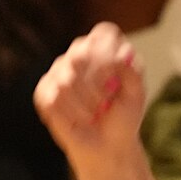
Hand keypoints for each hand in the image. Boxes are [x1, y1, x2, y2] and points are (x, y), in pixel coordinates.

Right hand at [34, 22, 146, 172]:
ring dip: (86, 105)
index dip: (109, 53)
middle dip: (98, 85)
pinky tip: (79, 120)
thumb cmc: (123, 118)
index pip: (104, 33)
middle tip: (107, 103)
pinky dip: (71, 114)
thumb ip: (133, 73)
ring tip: (95, 115)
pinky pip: (53, 98)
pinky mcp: (44, 90)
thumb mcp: (136, 96)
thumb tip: (122, 57)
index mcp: (106, 50)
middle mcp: (81, 54)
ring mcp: (59, 70)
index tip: (116, 78)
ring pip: (66, 79)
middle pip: (82, 54)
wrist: (107, 146)